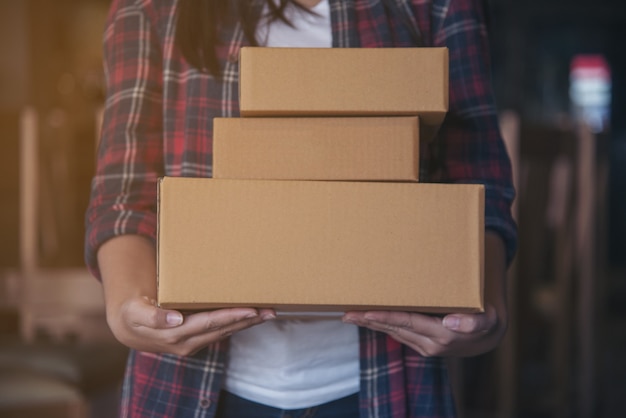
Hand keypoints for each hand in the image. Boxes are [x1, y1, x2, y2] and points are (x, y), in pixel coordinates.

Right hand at [97, 235, 274, 355]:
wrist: (129, 329)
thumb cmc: (133, 313)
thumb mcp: (135, 312)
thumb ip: (152, 316)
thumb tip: (175, 318)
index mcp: (175, 334)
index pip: (210, 324)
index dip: (231, 317)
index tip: (251, 310)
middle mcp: (187, 342)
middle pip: (223, 329)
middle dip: (248, 321)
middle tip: (270, 310)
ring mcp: (193, 343)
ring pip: (225, 332)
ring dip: (247, 323)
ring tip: (268, 313)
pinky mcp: (196, 340)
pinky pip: (221, 332)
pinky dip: (237, 324)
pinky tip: (251, 317)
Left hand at [343, 232, 509, 356]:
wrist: (490, 337)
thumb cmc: (487, 319)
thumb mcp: (488, 318)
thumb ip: (474, 321)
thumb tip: (452, 322)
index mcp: (442, 335)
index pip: (406, 323)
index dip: (384, 318)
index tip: (364, 313)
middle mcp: (430, 344)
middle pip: (393, 329)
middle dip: (368, 322)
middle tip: (346, 313)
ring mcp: (425, 347)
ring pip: (393, 333)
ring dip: (372, 325)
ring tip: (352, 315)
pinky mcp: (423, 345)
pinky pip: (399, 334)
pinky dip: (383, 326)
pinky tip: (371, 319)